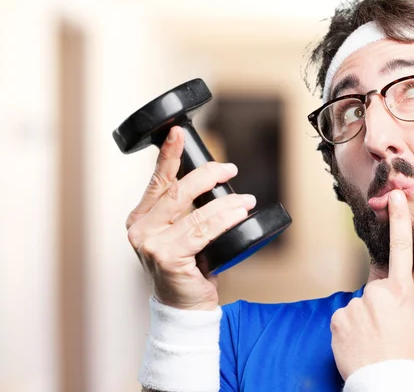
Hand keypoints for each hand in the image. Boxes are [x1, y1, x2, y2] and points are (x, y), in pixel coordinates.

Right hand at [125, 126, 255, 310]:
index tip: (179, 132)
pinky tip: (240, 212)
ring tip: (246, 198)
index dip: (169, 154)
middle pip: (176, 191)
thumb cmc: (187, 268)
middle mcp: (140, 229)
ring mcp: (151, 244)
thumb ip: (185, 211)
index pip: (157, 181)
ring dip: (225, 201)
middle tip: (229, 168)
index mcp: (140, 218)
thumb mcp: (181, 234)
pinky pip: (203, 231)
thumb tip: (212, 181)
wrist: (184, 308)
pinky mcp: (168, 258)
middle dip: (207, 175)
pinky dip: (225, 218)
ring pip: (194, 211)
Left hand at [330, 190, 413, 379]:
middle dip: (382, 307)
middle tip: (389, 332)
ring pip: (361, 307)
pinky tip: (361, 345)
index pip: (401, 249)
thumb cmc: (413, 361)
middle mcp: (376, 293)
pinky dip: (351, 331)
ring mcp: (355, 306)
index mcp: (402, 293)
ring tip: (377, 342)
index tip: (394, 197)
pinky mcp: (337, 319)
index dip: (399, 221)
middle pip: (377, 291)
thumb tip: (410, 305)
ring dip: (367, 321)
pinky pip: (345, 320)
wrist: (388, 385)